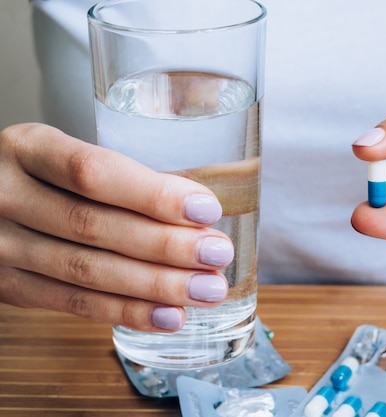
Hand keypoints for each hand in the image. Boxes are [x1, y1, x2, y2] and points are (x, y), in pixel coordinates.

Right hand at [0, 123, 232, 330]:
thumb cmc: (41, 175)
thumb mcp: (63, 154)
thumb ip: (117, 176)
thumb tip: (198, 212)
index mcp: (26, 148)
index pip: (94, 173)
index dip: (153, 195)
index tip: (206, 210)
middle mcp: (4, 195)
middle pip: (94, 226)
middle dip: (166, 245)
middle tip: (217, 254)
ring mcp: (0, 245)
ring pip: (87, 271)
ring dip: (156, 285)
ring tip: (206, 289)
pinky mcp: (7, 285)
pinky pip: (72, 304)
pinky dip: (126, 312)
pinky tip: (168, 315)